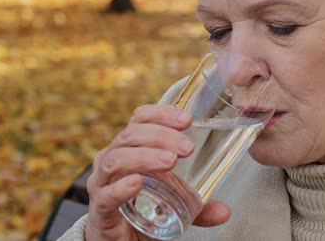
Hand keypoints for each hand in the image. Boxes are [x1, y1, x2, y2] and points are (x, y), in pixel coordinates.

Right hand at [84, 104, 230, 240]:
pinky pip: (106, 194)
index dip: (162, 113)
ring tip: (170, 161)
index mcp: (130, 148)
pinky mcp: (99, 209)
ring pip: (116, 160)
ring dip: (145, 157)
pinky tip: (137, 183)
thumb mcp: (173, 202)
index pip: (140, 119)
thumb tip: (224, 212)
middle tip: (188, 148)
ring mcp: (102, 184)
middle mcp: (112, 160)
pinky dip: (121, 187)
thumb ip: (198, 206)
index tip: (187, 119)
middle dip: (161, 136)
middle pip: (131, 135)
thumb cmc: (141, 211)